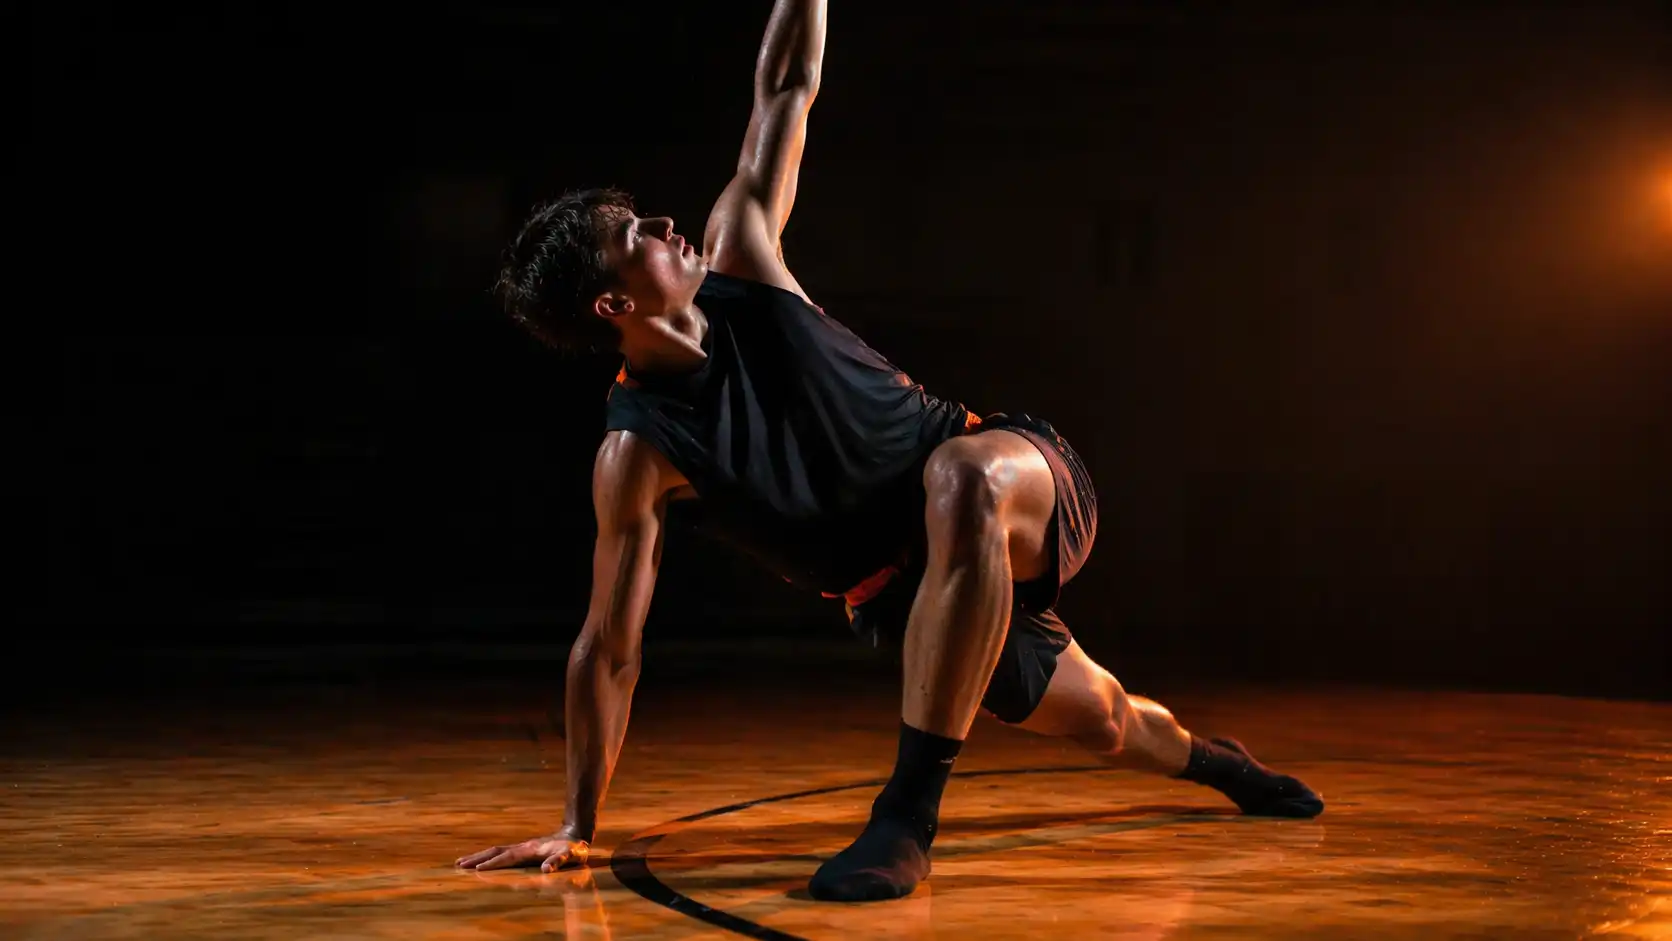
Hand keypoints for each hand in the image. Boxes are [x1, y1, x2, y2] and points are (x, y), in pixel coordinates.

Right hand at [455, 830, 590, 872]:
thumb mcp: (571, 855)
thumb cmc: (574, 848)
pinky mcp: (524, 850)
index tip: (477, 869)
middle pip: (496, 851)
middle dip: (477, 858)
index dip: (493, 864)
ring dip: (479, 856)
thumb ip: (559, 861)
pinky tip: (483, 860)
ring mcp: (522, 847)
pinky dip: (489, 857)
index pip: (507, 858)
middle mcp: (523, 847)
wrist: (576, 834)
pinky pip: (502, 853)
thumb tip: (545, 869)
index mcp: (530, 850)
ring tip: (461, 861)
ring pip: (496, 851)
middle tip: (458, 863)